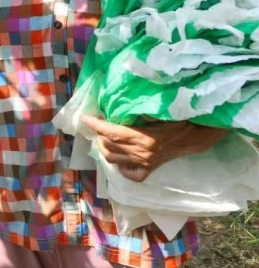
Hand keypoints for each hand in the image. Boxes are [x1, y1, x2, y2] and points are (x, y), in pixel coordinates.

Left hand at [81, 115, 225, 181]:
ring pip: (114, 159)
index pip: (112, 132)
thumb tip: (126, 105)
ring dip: (104, 148)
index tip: (85, 118)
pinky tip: (119, 157)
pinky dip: (120, 167)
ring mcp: (145, 163)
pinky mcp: (150, 170)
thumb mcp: (162, 111)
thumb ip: (144, 110)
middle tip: (98, 124)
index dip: (96, 125)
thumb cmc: (179, 120)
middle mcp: (142, 153)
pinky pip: (130, 174)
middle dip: (99, 134)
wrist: (195, 137)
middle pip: (110, 145)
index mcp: (143, 138)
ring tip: (104, 138)